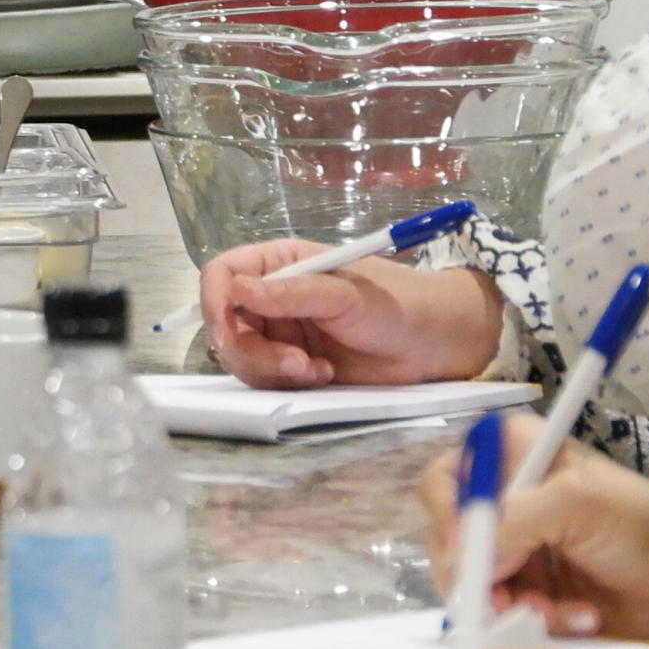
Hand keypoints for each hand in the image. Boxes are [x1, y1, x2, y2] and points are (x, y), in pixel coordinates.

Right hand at [196, 248, 502, 388]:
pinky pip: (266, 380)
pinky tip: (325, 376)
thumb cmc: (395, 303)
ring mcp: (281, 334)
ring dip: (272, 370)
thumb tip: (236, 290)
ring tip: (316, 371)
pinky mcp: (293, 366)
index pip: (223, 274)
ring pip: (242, 358)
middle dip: (252, 350)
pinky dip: (288, 384)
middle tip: (294, 363)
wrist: (434, 344)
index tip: (225, 329)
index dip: (214, 300)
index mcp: (279, 265)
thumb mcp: (345, 294)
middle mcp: (272, 298)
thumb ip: (291, 293)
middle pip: (226, 324)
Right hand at [431, 418, 648, 643]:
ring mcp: (512, 553)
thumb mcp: (578, 502)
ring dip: (514, 605)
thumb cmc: (644, 525)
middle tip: (511, 599)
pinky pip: (502, 617)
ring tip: (558, 610)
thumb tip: (462, 556)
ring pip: (472, 589)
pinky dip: (535, 624)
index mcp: (509, 457)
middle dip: (482, 577)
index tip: (472, 556)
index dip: (449, 521)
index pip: (444, 483)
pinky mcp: (525, 594)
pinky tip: (576, 618)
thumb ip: (514, 519)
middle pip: (448, 542)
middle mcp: (501, 503)